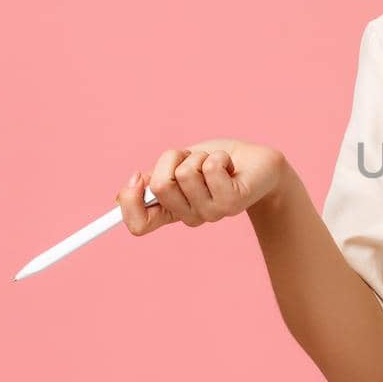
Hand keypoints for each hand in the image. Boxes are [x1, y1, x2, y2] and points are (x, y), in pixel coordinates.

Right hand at [115, 138, 286, 235]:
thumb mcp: (179, 165)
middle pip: (160, 187)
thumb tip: (123, 193)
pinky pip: (210, 168)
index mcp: (172, 210)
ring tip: (215, 162)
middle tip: (193, 160)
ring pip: (185, 173)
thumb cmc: (218, 163)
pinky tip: (230, 165)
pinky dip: (218, 155)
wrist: (259, 164)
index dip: (129, 203)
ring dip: (199, 156)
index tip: (136, 178)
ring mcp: (212, 213)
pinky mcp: (232, 202)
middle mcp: (190, 217)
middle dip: (172, 159)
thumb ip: (155, 179)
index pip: (139, 225)